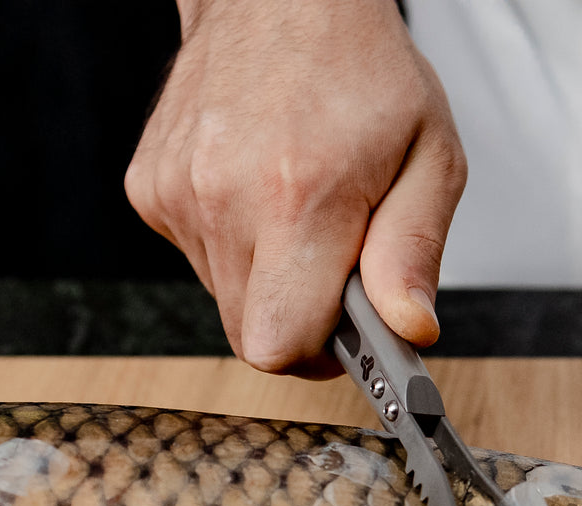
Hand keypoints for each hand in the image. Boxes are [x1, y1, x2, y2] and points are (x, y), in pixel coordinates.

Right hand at [125, 0, 465, 376]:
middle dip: (299, 322)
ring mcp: (179, 194)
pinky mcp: (153, 190)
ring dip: (270, 282)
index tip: (347, 334)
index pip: (281, 346)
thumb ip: (413, 255)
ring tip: (298, 216)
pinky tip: (259, 197)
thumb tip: (408, 330)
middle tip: (333, 269)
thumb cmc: (361, 72)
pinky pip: (200, 261)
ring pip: (227, 302)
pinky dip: (235, 248)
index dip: (318, 356)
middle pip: (252, 337)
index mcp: (299, 199)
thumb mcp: (429, 160)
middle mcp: (224, 199)